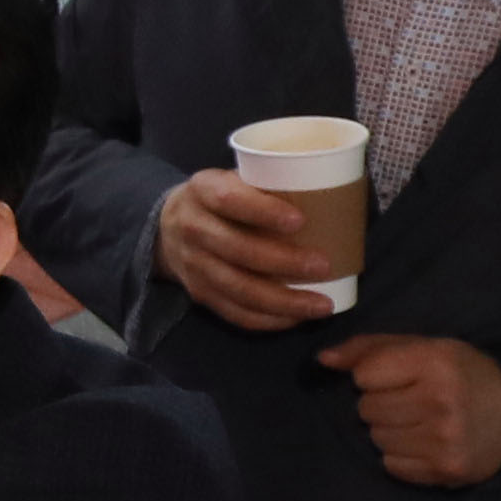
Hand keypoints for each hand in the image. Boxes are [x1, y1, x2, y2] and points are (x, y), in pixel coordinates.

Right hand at [156, 170, 340, 331]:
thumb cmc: (220, 200)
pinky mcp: (200, 294)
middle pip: (237, 250)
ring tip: (322, 304)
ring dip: (284, 301)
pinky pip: (235, 313)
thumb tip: (332, 195)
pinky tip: (297, 318)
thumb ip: (267, 185)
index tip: (300, 220)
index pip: (228, 200)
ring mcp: (193, 265)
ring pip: (238, 289)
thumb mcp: (233, 179)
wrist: (168, 228)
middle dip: (284, 262)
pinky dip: (269, 320)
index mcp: (202, 191)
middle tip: (324, 266)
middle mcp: (192, 228)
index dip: (263, 211)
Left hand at [326, 331, 500, 489]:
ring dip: (389, 430)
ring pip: (375, 438)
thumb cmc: (461, 375)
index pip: (364, 374)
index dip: (374, 375)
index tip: (398, 377)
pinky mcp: (444, 469)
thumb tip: (323, 359)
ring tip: (418, 422)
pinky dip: (401, 456)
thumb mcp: (425, 347)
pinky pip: (391, 464)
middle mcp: (440, 401)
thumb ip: (370, 349)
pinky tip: (425, 443)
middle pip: (367, 408)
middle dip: (380, 404)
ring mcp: (443, 439)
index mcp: (435, 362)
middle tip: (410, 401)